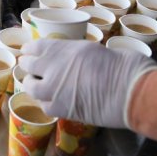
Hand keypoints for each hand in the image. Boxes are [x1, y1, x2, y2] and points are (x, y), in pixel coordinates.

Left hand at [19, 39, 156, 128]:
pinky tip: (52, 101)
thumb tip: (68, 58)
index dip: (29, 50)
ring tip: (39, 85)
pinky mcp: (60, 108)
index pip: (33, 47)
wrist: (129, 89)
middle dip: (29, 66)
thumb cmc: (119, 64)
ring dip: (33, 84)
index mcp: (59, 48)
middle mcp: (51, 66)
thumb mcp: (90, 48)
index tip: (29, 52)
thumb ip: (72, 53)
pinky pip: (44, 106)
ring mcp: (52, 88)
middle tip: (33, 69)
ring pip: (30, 86)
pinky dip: (46, 103)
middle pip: (27, 65)